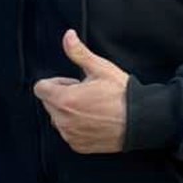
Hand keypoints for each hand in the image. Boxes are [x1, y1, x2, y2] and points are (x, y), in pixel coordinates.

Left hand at [32, 29, 129, 153]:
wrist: (142, 121)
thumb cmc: (121, 94)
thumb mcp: (100, 68)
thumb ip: (78, 52)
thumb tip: (67, 36)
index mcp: (64, 100)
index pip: (40, 88)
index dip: (55, 82)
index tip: (72, 83)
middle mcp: (63, 121)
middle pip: (48, 103)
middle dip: (62, 96)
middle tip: (85, 94)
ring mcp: (71, 135)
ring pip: (58, 118)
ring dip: (68, 112)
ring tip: (91, 107)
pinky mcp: (79, 146)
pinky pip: (68, 132)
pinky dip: (76, 126)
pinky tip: (94, 120)